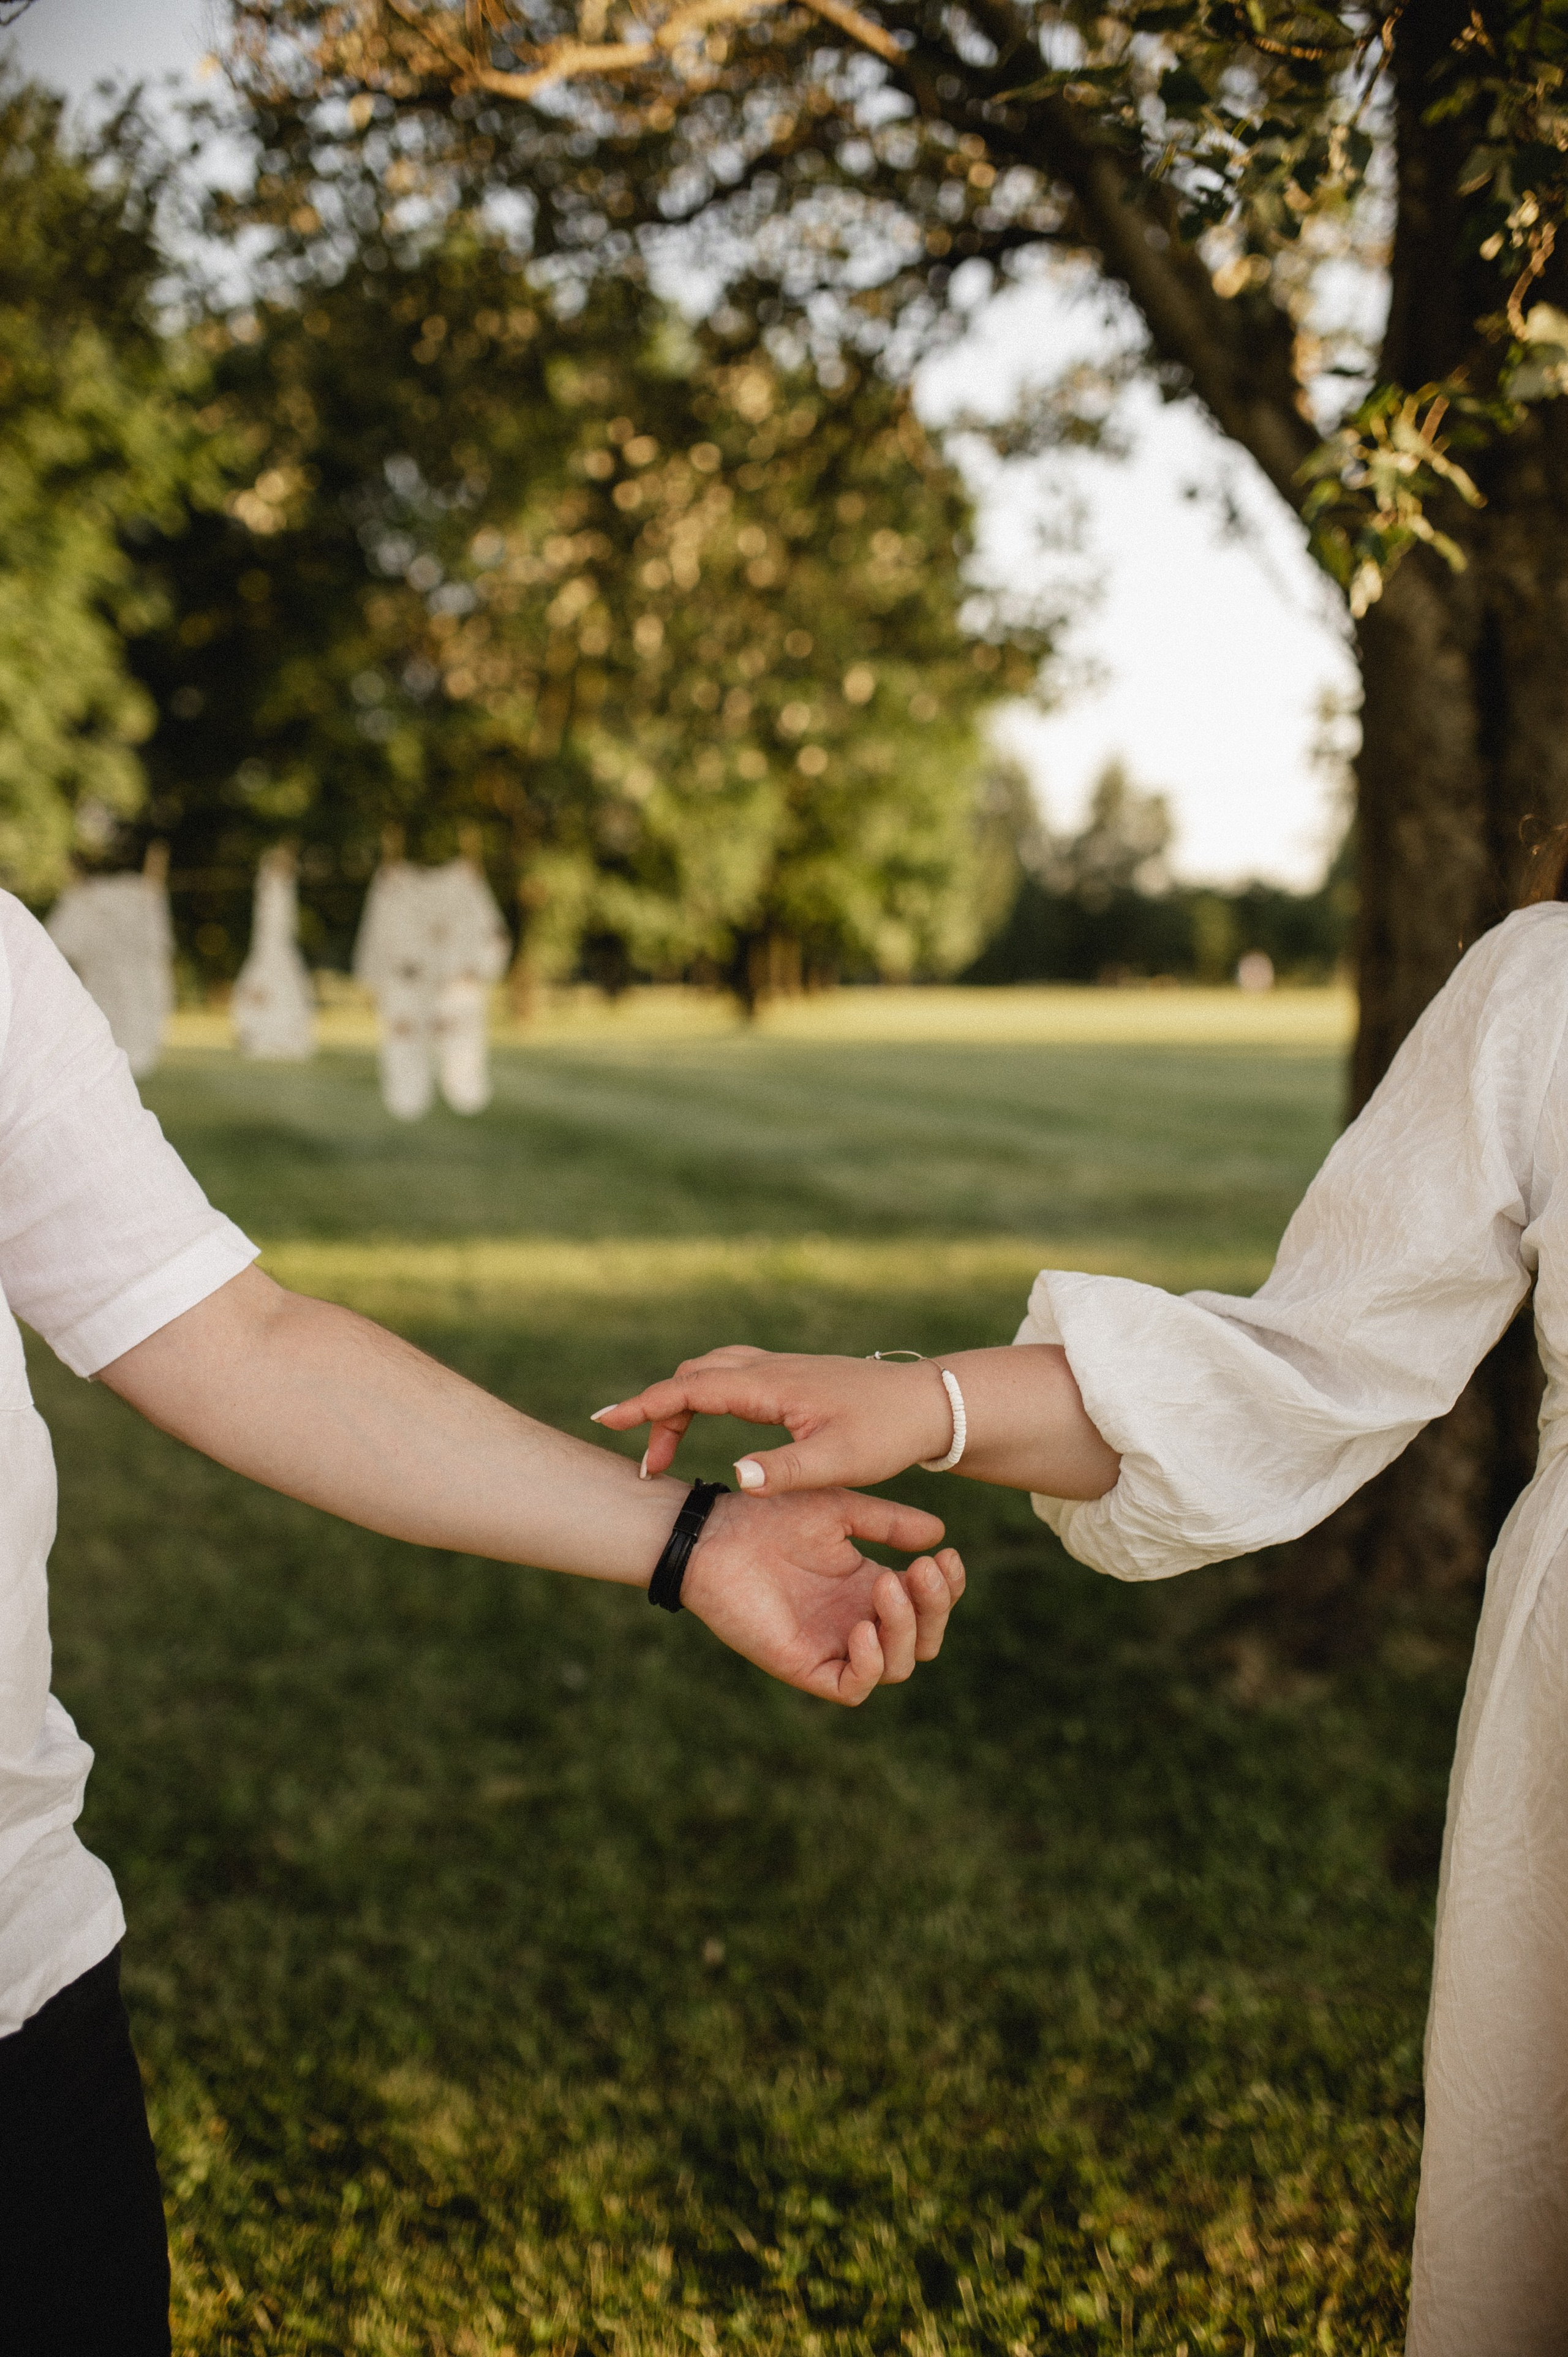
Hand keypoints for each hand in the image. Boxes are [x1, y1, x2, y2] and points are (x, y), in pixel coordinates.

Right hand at [592, 1342, 1121, 1501]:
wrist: (931, 1405)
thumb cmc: (888, 1434)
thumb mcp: (839, 1462)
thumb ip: (785, 1471)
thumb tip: (735, 1478)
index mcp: (771, 1387)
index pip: (692, 1390)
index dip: (646, 1405)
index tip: (607, 1421)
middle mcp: (770, 1370)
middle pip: (693, 1378)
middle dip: (658, 1412)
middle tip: (642, 1459)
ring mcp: (781, 1370)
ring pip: (711, 1374)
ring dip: (681, 1402)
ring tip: (665, 1446)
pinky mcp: (793, 1378)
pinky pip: (731, 1377)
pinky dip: (705, 1396)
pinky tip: (708, 1423)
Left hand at [681, 1486, 964, 1704]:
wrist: (715, 1532)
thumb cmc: (770, 1516)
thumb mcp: (841, 1512)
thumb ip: (889, 1524)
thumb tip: (941, 1535)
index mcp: (868, 1588)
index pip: (927, 1604)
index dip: (946, 1589)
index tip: (946, 1557)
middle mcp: (857, 1621)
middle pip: (922, 1640)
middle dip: (934, 1608)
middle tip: (923, 1569)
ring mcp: (832, 1646)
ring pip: (896, 1666)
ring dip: (904, 1628)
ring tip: (887, 1583)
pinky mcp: (803, 1666)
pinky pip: (852, 1688)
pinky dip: (869, 1664)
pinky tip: (863, 1628)